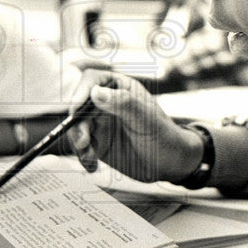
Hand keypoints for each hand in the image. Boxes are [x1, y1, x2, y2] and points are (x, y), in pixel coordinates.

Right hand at [67, 69, 202, 183]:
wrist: (171, 164)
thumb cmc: (165, 135)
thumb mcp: (146, 119)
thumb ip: (123, 103)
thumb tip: (96, 92)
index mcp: (120, 88)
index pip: (92, 80)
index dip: (81, 91)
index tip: (77, 108)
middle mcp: (106, 103)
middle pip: (79, 105)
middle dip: (76, 124)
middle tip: (84, 142)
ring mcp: (100, 124)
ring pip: (76, 127)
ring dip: (78, 142)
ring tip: (89, 158)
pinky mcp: (97, 143)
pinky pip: (81, 146)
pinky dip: (82, 156)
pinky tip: (92, 166)